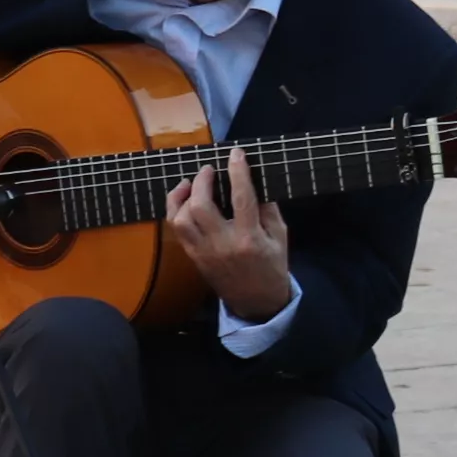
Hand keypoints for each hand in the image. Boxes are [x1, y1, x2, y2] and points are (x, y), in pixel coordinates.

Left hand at [168, 143, 295, 324]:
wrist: (257, 302)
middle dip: (202, 181)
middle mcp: (223, 244)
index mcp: (250, 238)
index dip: (237, 172)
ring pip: (181, 219)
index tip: (235, 154)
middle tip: (208, 169)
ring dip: (182, 196)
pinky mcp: (193, 257)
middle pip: (201, 207)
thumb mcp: (280, 236)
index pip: (241, 198)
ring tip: (192, 183)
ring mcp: (204, 252)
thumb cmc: (272, 266)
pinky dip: (176, 210)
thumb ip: (268, 209)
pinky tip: (184, 200)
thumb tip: (253, 180)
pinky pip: (177, 230)